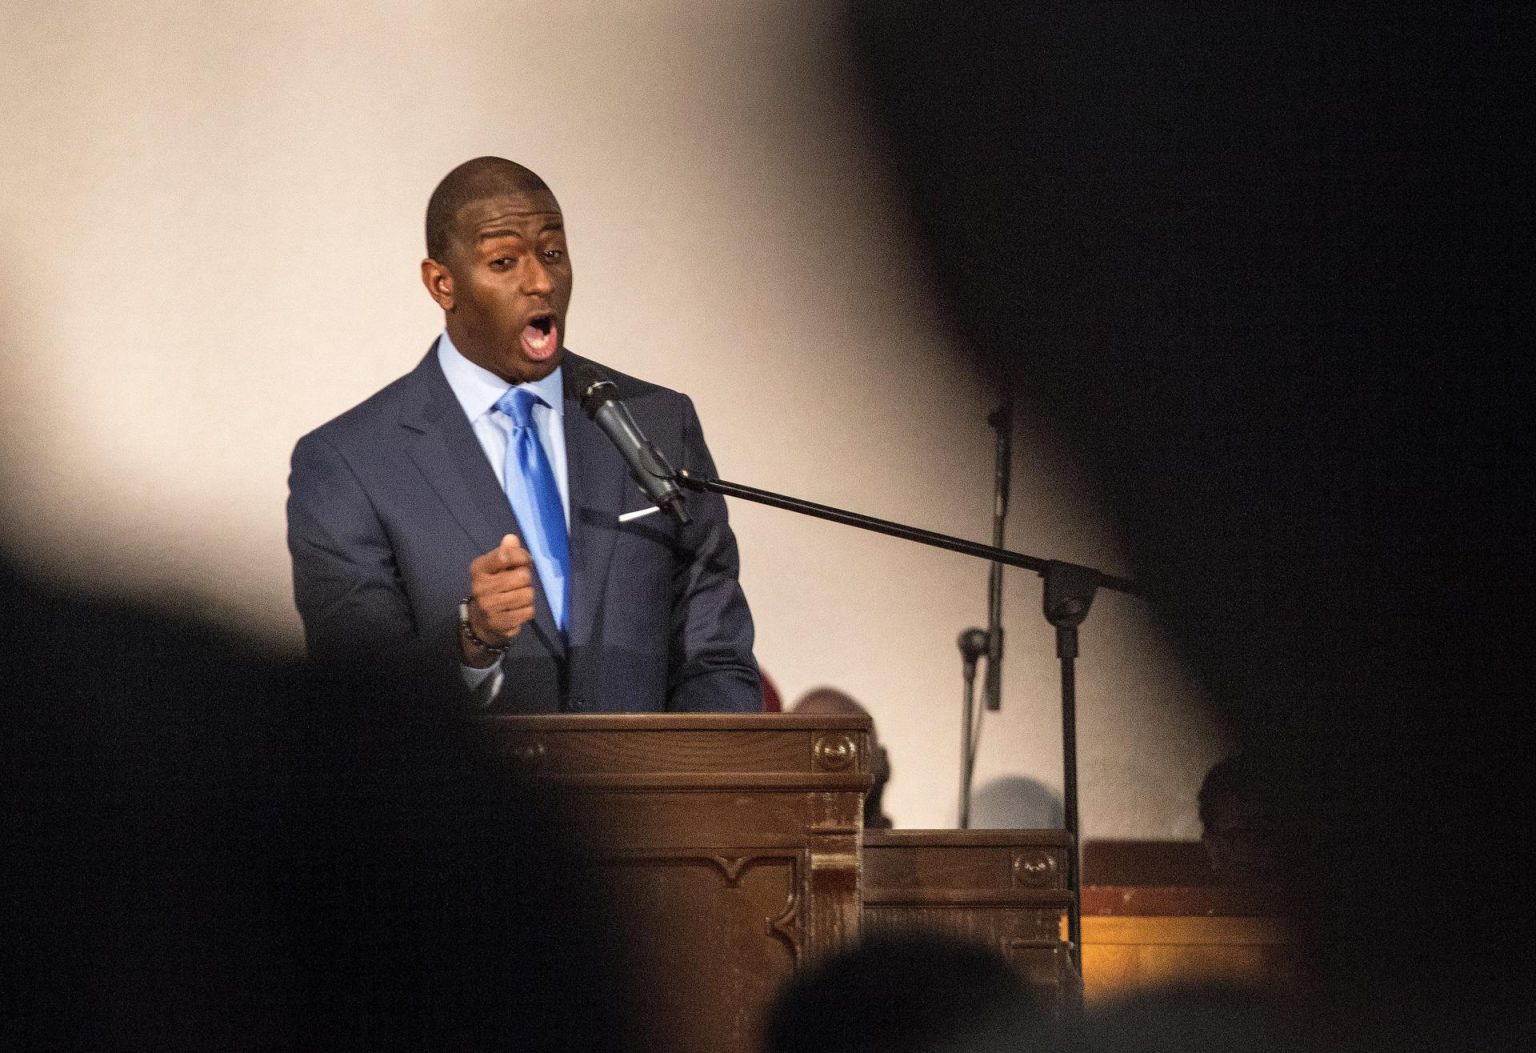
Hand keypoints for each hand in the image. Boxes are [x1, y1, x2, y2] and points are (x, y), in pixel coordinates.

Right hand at [462, 534, 535, 660]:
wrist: (482, 621)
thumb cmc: (496, 588)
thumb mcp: (498, 568)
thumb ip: (508, 552)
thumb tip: (511, 538)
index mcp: (479, 568)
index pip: (505, 556)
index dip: (521, 556)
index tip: (524, 561)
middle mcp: (480, 586)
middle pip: (522, 576)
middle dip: (526, 580)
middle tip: (518, 584)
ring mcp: (488, 606)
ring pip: (528, 594)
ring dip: (528, 596)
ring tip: (517, 598)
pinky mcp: (499, 622)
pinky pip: (528, 611)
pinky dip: (528, 611)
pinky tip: (517, 610)